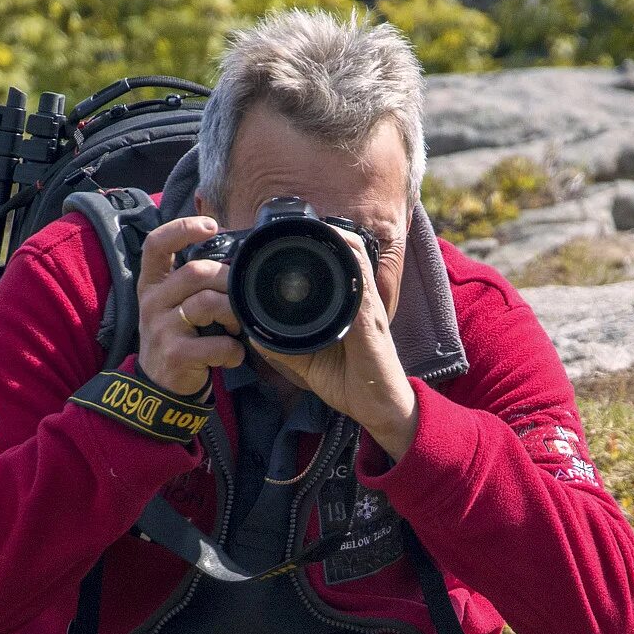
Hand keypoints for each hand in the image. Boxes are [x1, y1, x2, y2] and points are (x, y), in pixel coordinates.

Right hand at [135, 215, 244, 397]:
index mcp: (152, 284)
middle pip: (196, 272)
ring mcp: (161, 328)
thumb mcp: (173, 305)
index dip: (182, 228)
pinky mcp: (175, 354)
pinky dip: (233, 350)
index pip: (156, 244)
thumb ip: (193, 282)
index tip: (211, 225)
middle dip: (228, 281)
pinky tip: (232, 356)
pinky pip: (216, 343)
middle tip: (241, 296)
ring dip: (233, 313)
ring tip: (236, 327)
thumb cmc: (177, 339)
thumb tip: (234, 258)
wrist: (159, 388)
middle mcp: (152, 301)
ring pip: (207, 303)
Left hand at [246, 229, 418, 459]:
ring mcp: (368, 307)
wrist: (378, 408)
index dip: (319, 243)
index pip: (337, 262)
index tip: (290, 236)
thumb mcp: (308, 361)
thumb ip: (284, 347)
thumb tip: (254, 333)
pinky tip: (333, 253)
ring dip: (336, 239)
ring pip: (356, 258)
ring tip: (312, 227)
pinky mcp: (371, 321)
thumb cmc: (351, 383)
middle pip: (348, 250)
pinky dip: (348, 268)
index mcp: (346, 306)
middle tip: (294, 225)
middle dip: (325, 231)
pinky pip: (360, 287)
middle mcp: (359, 300)